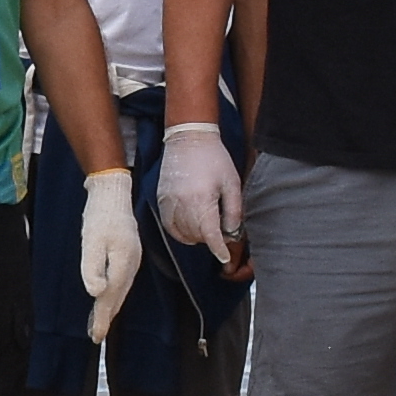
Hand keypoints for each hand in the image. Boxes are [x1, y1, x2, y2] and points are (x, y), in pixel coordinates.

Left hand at [72, 164, 141, 339]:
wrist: (112, 193)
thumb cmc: (99, 216)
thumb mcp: (91, 241)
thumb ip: (93, 267)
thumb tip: (96, 293)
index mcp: (123, 263)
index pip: (111, 296)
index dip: (102, 317)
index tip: (96, 336)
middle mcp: (131, 264)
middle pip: (118, 296)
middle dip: (107, 317)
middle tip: (96, 335)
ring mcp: (132, 259)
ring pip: (121, 289)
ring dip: (110, 306)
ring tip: (99, 322)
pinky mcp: (128, 253)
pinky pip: (122, 280)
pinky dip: (114, 293)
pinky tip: (107, 295)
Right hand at [155, 119, 243, 260]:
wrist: (188, 138)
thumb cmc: (214, 158)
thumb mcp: (232, 183)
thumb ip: (233, 211)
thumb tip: (231, 234)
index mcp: (202, 199)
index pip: (210, 234)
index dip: (219, 249)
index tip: (224, 257)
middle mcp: (182, 203)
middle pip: (196, 236)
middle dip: (210, 239)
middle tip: (221, 231)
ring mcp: (168, 202)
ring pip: (182, 234)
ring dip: (195, 237)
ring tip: (206, 227)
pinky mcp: (161, 200)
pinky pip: (169, 226)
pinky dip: (180, 232)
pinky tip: (190, 227)